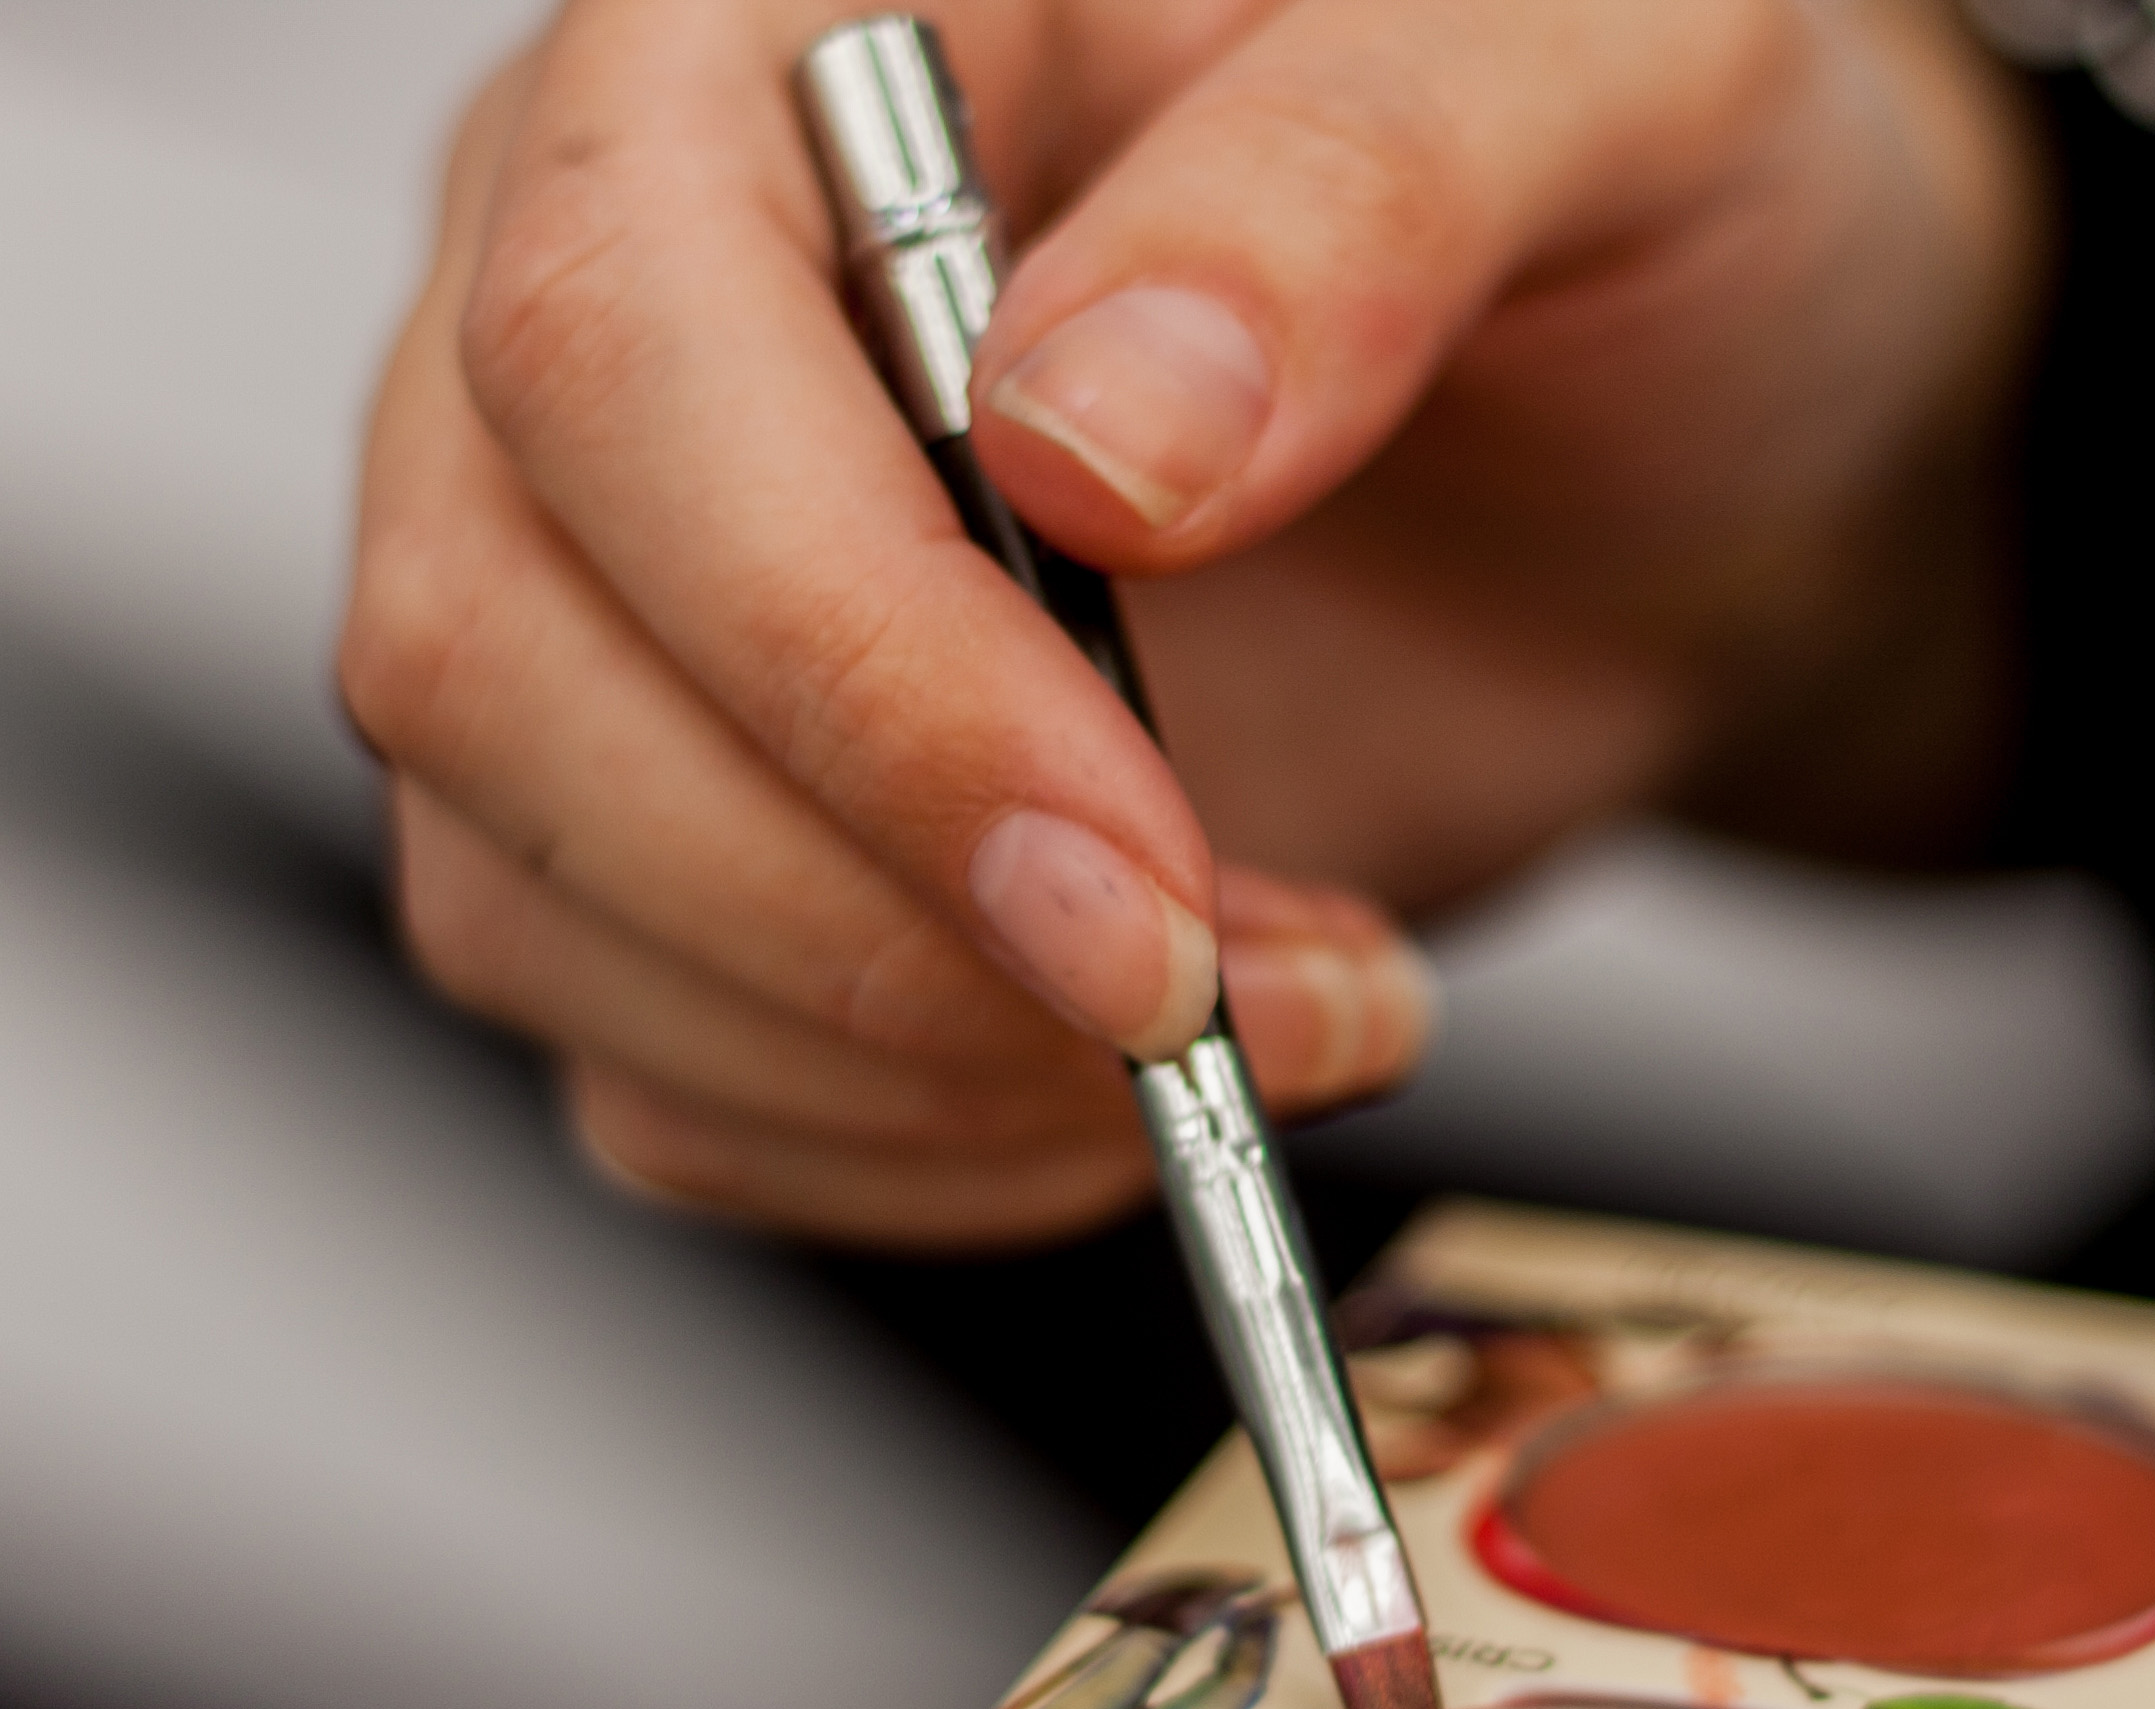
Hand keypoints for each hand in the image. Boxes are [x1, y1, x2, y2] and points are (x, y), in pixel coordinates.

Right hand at [343, 0, 2046, 1245]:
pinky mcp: (690, 836)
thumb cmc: (1622, 222)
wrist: (1665, 463)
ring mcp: (624, 594)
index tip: (1117, 856)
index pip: (608, 336)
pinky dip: (900, 1151)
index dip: (840, 650)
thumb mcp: (1609, 93)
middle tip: (1199, 999)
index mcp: (777, 40)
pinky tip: (1136, 1082)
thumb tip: (1098, 436)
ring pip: (525, 902)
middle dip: (858, 913)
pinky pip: (654, 1069)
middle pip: (488, 653)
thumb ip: (1359, 192)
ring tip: (1262, 1009)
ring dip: (903, 1061)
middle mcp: (629, 310)